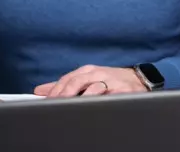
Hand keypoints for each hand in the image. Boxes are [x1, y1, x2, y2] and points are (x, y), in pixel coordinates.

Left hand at [33, 65, 147, 97]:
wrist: (138, 80)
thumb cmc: (110, 80)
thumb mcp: (87, 79)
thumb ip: (65, 85)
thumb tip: (40, 90)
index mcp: (87, 71)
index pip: (67, 79)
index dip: (55, 91)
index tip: (45, 102)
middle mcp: (97, 74)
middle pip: (76, 82)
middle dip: (64, 94)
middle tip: (55, 106)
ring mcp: (110, 81)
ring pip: (92, 88)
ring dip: (80, 98)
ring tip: (70, 108)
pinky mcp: (122, 91)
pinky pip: (109, 97)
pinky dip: (100, 101)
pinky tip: (92, 106)